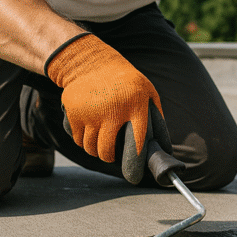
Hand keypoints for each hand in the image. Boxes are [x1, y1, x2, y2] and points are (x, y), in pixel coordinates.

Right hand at [46, 33, 164, 168]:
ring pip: (90, 148)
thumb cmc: (125, 81)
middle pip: (106, 152)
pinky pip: (78, 139)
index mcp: (135, 105)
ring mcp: (90, 112)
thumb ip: (155, 117)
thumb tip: (163, 147)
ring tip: (100, 141)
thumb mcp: (146, 91)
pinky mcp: (73, 113)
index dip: (135, 161)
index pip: (137, 142)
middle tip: (111, 155)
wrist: (89, 62)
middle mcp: (112, 110)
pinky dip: (83, 140)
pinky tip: (89, 130)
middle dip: (109, 158)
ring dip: (95, 150)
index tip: (134, 174)